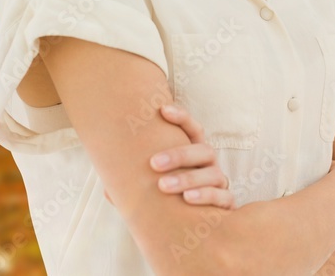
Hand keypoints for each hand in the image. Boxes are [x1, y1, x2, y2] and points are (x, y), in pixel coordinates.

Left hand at [105, 103, 235, 208]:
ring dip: (188, 178)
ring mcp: (219, 183)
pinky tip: (188, 199)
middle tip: (153, 163)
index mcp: (193, 154)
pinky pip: (222, 197)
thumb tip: (108, 192)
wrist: (197, 225)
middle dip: (179, 154)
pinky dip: (206, 196)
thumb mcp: (157, 186)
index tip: (163, 109)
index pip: (192, 129)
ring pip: (212, 174)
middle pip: (202, 150)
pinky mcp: (226, 203)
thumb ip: (137, 184)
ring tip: (164, 185)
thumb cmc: (175, 198)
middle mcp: (209, 165)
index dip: (181, 117)